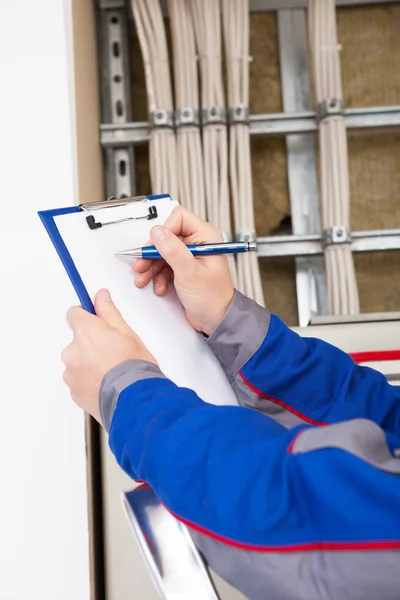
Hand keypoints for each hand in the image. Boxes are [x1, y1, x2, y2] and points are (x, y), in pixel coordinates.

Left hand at [61, 289, 155, 422]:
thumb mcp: (127, 333)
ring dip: (91, 363)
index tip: (95, 318)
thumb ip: (109, 313)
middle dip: (93, 343)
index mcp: (86, 332)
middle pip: (78, 340)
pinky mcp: (73, 391)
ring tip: (113, 371)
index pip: (74, 313)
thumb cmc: (135, 368)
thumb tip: (101, 296)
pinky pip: (79, 379)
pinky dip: (90, 380)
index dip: (86, 315)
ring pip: (79, 361)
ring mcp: (71, 373)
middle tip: (114, 351)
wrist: (135, 401)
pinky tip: (108, 383)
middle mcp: (73, 351)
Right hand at [134, 206, 233, 335]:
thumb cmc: (212, 298)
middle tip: (141, 263)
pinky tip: (158, 286)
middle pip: (166, 236)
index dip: (164, 231)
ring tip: (143, 278)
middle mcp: (198, 243)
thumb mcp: (190, 273)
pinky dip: (157, 275)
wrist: (215, 320)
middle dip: (152, 252)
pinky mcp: (183, 268)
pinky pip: (163, 265)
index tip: (154, 246)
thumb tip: (158, 232)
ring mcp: (189, 256)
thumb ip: (173, 251)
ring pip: (162, 252)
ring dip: (151, 266)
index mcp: (206, 237)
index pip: (179, 218)